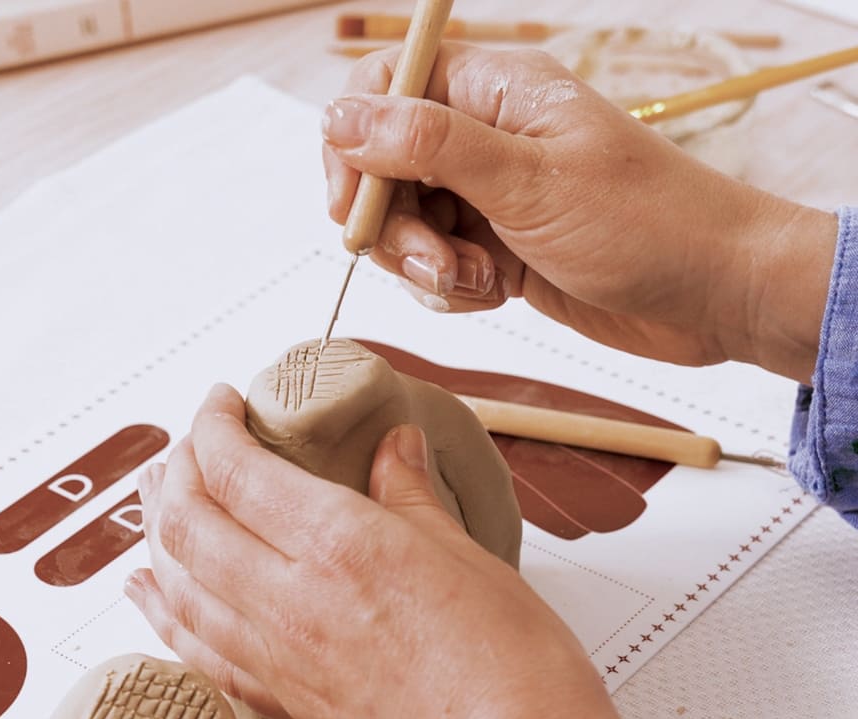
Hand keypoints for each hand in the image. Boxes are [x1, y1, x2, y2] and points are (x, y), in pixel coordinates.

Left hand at [126, 385, 637, 718]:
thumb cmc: (514, 669)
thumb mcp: (467, 555)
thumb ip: (411, 495)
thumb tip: (394, 447)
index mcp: (338, 546)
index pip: (237, 470)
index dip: (213, 425)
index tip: (223, 402)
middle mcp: (289, 601)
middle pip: (188, 522)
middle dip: (177, 469)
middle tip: (192, 442)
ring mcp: (278, 658)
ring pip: (177, 584)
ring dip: (156, 532)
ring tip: (156, 498)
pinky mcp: (285, 701)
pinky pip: (197, 650)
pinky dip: (164, 611)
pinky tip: (151, 593)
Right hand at [323, 43, 835, 382]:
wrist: (712, 294)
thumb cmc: (645, 224)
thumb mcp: (529, 181)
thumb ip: (429, 145)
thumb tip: (340, 116)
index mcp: (496, 92)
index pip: (384, 90)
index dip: (352, 145)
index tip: (355, 207)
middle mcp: (486, 138)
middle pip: (385, 168)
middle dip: (396, 226)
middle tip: (436, 263)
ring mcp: (491, 196)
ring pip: (408, 225)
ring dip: (427, 265)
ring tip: (482, 281)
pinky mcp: (499, 247)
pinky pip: (439, 265)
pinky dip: (454, 288)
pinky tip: (497, 293)